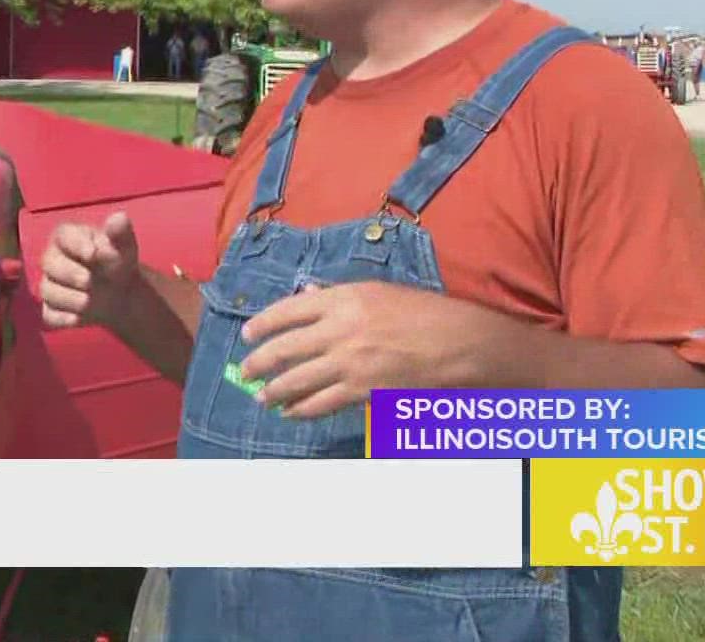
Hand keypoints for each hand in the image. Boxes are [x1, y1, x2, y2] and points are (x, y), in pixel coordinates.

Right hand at [37, 212, 142, 331]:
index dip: (76, 244)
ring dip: (69, 298)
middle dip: (69, 273)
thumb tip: (119, 218)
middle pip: (49, 263)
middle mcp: (54, 258)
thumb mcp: (125, 247)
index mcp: (69, 237)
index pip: (63, 235)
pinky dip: (62, 318)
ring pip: (47, 291)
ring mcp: (51, 284)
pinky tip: (78, 319)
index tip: (93, 254)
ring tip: (89, 302)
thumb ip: (121, 233)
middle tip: (89, 281)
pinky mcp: (52, 308)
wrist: (121, 293)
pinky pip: (49, 314)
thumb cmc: (117, 262)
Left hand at [237, 282, 490, 418]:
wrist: (459, 343)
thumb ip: (337, 298)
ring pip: (296, 381)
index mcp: (342, 299)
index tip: (248, 334)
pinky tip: (290, 411)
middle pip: (284, 348)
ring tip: (262, 396)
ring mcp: (348, 363)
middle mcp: (339, 330)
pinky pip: (320, 403)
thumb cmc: (422, 312)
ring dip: (273, 391)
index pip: (287, 310)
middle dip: (258, 362)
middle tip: (245, 371)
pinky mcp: (361, 392)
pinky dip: (300, 409)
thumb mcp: (377, 292)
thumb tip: (305, 297)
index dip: (262, 324)